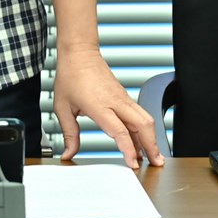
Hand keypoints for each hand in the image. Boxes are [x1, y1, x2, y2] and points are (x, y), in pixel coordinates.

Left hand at [53, 47, 163, 167]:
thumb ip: (69, 133)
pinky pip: (139, 115)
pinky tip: (139, 142)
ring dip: (151, 138)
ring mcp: (123, 98)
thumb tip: (68, 153)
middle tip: (155, 163)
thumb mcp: (62, 107)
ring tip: (152, 156)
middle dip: (152, 146)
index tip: (133, 164)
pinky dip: (143, 130)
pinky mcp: (125, 97)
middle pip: (143, 125)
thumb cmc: (70, 76)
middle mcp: (116, 101)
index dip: (129, 149)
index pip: (120, 131)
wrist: (79, 53)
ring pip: (145, 119)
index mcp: (99, 105)